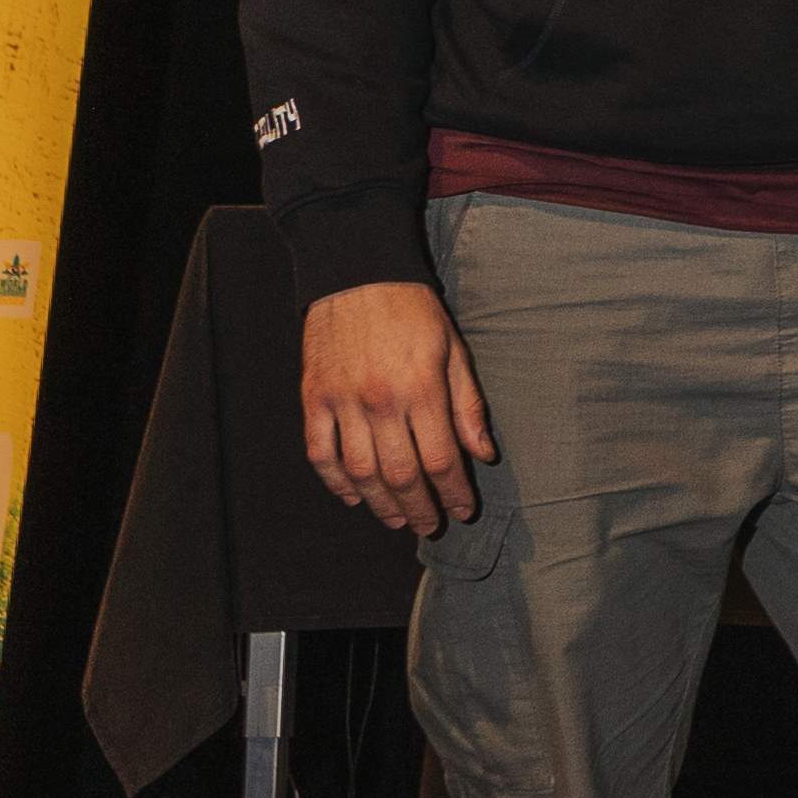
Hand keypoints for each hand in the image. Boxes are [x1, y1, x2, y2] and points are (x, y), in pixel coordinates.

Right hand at [301, 277, 496, 532]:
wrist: (356, 271)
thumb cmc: (413, 311)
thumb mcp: (454, 351)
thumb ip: (468, 406)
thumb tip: (484, 454)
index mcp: (422, 389)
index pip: (441, 460)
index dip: (454, 493)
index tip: (463, 510)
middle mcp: (381, 401)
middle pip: (401, 475)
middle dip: (419, 508)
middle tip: (429, 526)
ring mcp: (342, 401)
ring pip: (360, 472)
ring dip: (380, 504)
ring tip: (395, 520)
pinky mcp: (313, 397)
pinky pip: (321, 453)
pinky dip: (335, 482)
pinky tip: (353, 497)